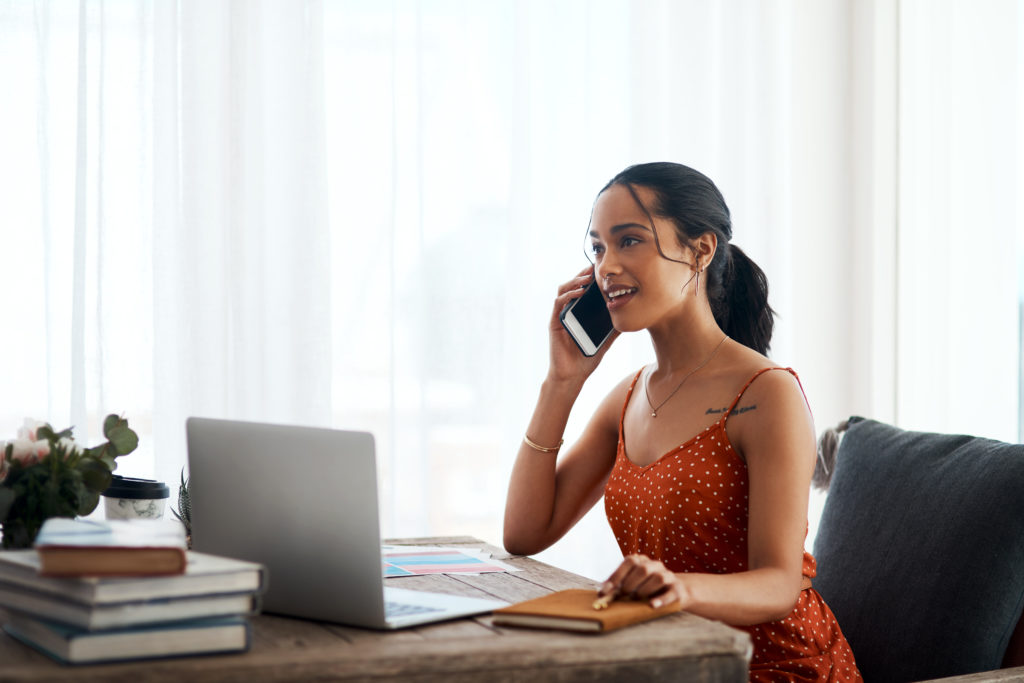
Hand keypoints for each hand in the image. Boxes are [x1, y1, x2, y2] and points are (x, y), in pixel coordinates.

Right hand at [547, 267, 618, 384]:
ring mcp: (560, 316)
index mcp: (578, 313)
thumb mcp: (605, 341)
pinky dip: (568, 295)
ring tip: (588, 277)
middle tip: (595, 267)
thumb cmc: (586, 359)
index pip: (583, 289)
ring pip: (563, 290)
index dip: (590, 278)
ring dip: (575, 281)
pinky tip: (580, 292)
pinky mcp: (554, 322)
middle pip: (573, 285)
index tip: (602, 270)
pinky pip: (559, 304)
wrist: (572, 376)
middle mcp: (568, 311)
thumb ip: (613, 329)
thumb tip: (628, 318)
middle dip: (583, 274)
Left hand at [599, 554, 686, 608]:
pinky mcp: (677, 589)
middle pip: (643, 569)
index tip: (605, 591)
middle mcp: (655, 565)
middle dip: (630, 584)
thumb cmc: (648, 588)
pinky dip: (660, 600)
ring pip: (657, 578)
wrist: (676, 592)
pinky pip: (669, 593)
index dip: (616, 576)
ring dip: (644, 590)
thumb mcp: (633, 584)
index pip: (629, 561)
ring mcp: (668, 576)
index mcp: (642, 561)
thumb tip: (601, 593)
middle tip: (623, 596)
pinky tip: (651, 605)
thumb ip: (619, 586)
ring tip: (637, 600)